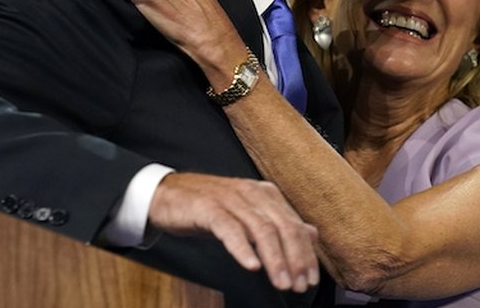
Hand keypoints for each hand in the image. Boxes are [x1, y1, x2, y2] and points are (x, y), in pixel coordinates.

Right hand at [149, 172, 319, 292]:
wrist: (168, 194)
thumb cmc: (210, 208)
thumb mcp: (249, 215)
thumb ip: (280, 224)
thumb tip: (312, 234)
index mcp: (266, 195)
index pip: (295, 225)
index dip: (306, 254)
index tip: (311, 279)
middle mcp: (252, 193)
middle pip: (283, 227)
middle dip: (295, 259)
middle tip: (299, 285)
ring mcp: (230, 199)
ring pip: (261, 229)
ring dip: (275, 259)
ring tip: (282, 282)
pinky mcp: (208, 207)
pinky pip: (229, 229)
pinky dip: (243, 248)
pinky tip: (251, 266)